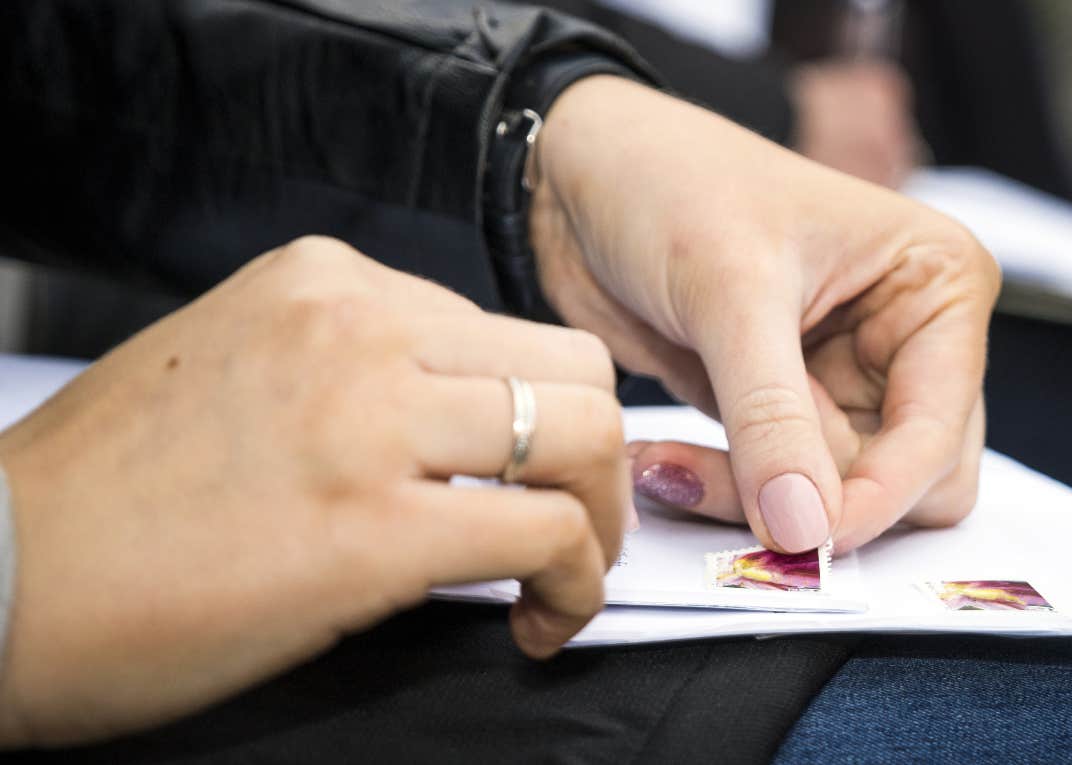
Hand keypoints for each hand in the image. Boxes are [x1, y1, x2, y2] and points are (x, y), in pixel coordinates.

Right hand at [0, 237, 628, 746]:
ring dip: (600, 518)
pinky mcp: (377, 529)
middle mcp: (359, 325)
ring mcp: (370, 419)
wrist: (0, 578)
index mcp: (326, 283)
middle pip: (572, 367)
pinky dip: (576, 583)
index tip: (530, 476)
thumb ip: (353, 368)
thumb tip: (461, 422)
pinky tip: (538, 620)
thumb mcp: (238, 369)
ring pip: (586, 434)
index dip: (538, 413)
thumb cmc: (108, 496)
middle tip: (575, 527)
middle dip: (597, 457)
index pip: (502, 329)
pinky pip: (550, 535)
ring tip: (561, 577)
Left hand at [532, 77, 997, 553]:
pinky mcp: (783, 411)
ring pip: (836, 498)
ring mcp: (844, 381)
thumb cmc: (670, 183)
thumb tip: (806, 529)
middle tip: (738, 506)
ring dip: (755, 503)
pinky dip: (723, 493)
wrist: (580, 178)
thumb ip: (772, 417)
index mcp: (937, 286)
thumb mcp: (730, 292)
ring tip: (664, 467)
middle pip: (910, 482)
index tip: (804, 537)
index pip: (939, 432)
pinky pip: (779, 491)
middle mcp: (906, 340)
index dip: (879, 497)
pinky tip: (659, 461)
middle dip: (823, 507)